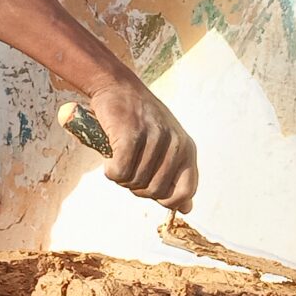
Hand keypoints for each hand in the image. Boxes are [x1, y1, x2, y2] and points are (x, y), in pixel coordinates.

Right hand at [87, 79, 197, 211]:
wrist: (117, 86)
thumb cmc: (140, 120)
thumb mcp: (168, 146)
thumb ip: (177, 176)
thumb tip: (187, 209)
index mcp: (187, 148)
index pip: (186, 191)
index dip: (166, 200)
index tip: (149, 190)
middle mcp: (175, 143)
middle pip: (155, 191)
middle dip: (137, 188)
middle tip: (128, 171)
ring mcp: (154, 138)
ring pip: (135, 182)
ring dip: (121, 178)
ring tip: (118, 161)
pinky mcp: (130, 134)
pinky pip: (120, 172)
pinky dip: (111, 172)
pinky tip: (108, 161)